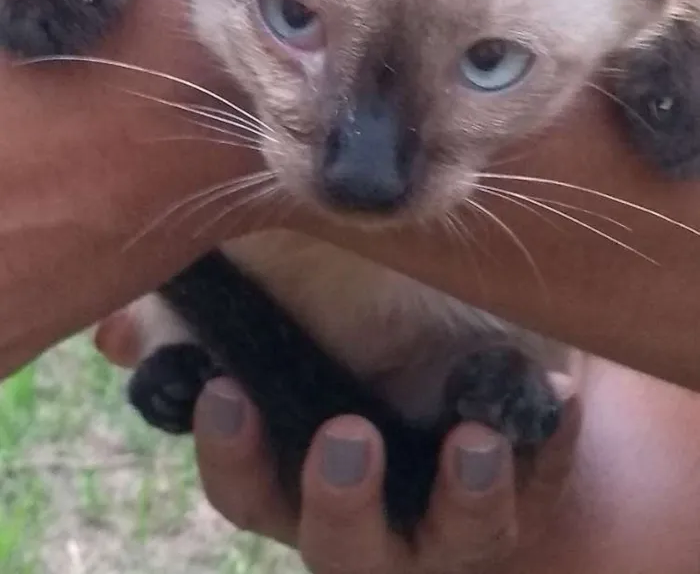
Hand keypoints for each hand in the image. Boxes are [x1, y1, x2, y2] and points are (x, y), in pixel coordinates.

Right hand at [96, 310, 579, 573]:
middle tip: (345, 439)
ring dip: (463, 495)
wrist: (457, 407)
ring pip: (453, 538)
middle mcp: (368, 520)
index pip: (247, 486)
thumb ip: (205, 334)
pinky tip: (556, 394)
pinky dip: (549, 443)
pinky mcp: (522, 498)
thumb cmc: (348, 377)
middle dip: (339, 498)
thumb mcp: (274, 353)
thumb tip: (121, 333)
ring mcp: (448, 523)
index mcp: (297, 480)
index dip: (232, 449)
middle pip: (339, 540)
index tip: (225, 391)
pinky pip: (542, 484)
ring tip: (474, 442)